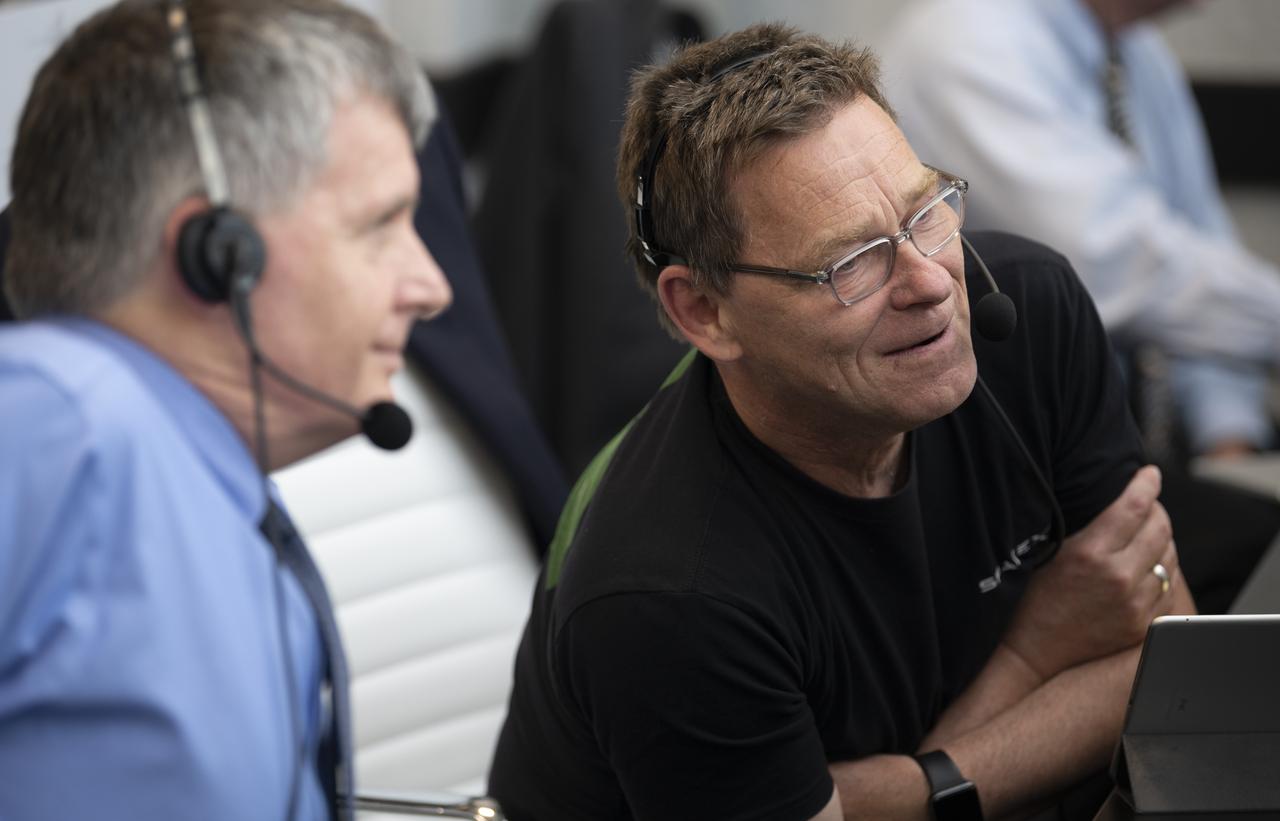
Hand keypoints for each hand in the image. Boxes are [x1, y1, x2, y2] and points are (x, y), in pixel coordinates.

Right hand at [1002, 465, 1184, 680]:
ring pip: (1170, 558)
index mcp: (1089, 553)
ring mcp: (1134, 604)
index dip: (1146, 483)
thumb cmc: (1031, 596)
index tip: (1149, 473)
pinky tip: (1145, 568)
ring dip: (1161, 540)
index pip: (1135, 506)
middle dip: (1157, 510)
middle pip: (1160, 528)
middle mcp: (1118, 577)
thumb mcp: (1049, 551)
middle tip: (1146, 504)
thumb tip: (1111, 497)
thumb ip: (1084, 526)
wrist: (1033, 651)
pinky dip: (1161, 572)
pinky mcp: (1141, 625)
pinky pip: (1168, 589)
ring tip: (1146, 535)